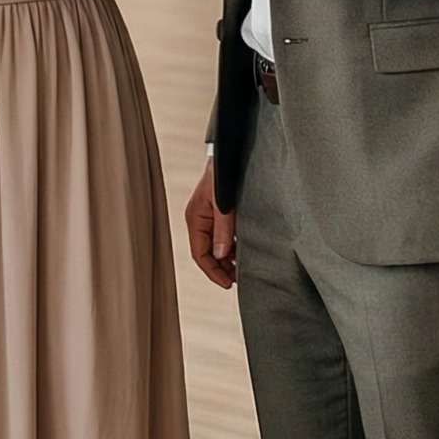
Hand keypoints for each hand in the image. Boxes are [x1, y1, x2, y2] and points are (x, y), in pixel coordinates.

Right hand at [185, 163, 235, 289]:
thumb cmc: (222, 175)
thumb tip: (221, 255)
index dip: (213, 271)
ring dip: (226, 260)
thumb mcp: (223, 203)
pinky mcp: (220, 214)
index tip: (228, 284)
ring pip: (215, 247)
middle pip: (207, 254)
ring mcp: (209, 218)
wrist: (229, 154)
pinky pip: (222, 238)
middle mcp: (200, 220)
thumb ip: (222, 230)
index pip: (200, 254)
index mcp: (195, 218)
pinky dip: (231, 249)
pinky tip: (242, 253)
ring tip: (241, 271)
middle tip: (237, 281)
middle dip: (220, 269)